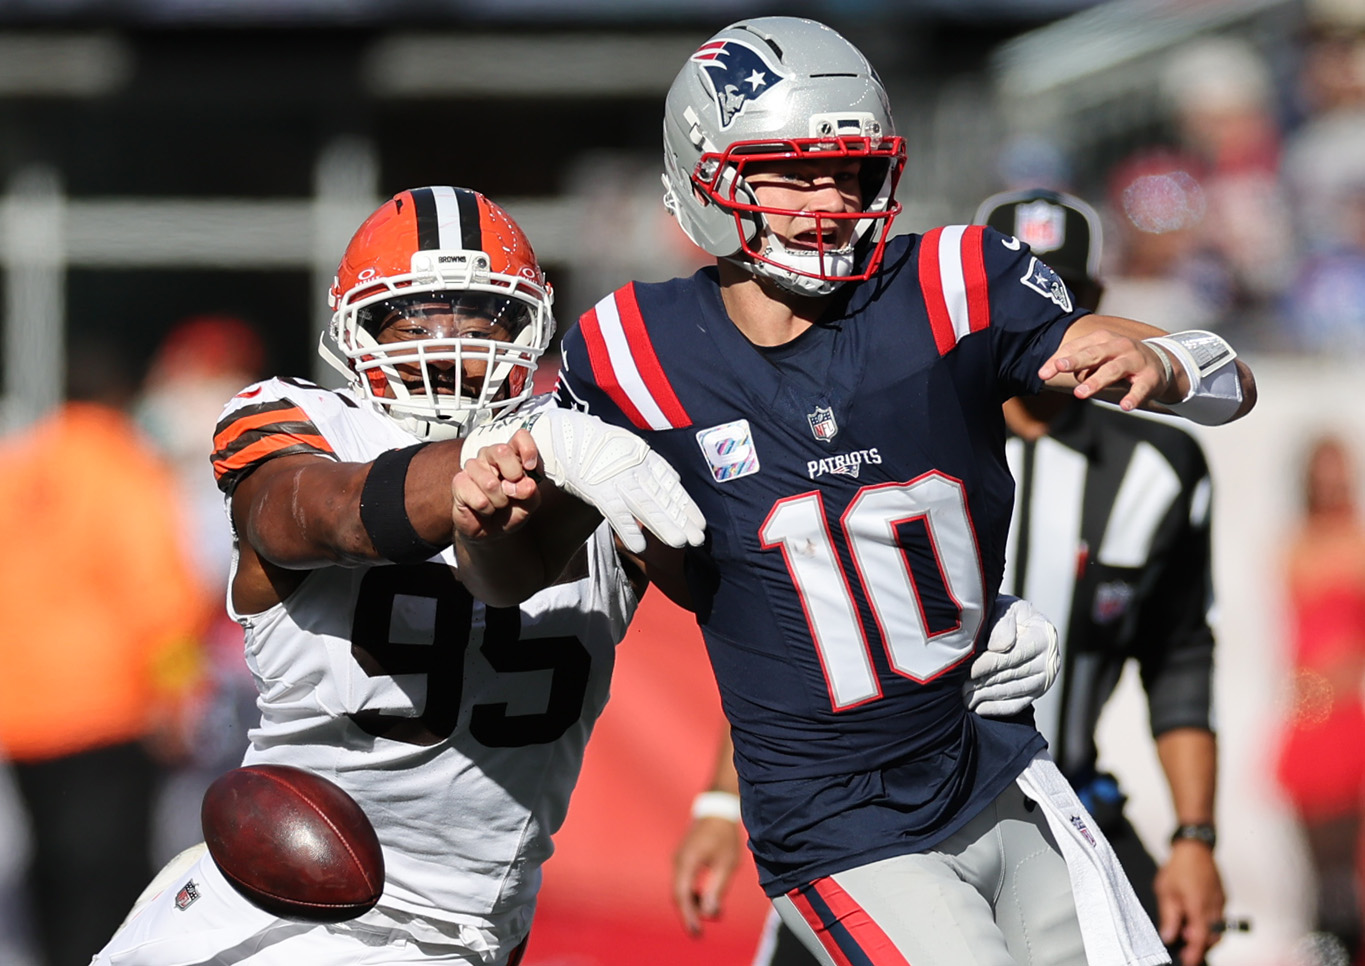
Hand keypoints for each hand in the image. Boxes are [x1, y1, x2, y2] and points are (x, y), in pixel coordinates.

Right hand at [451, 429, 542, 541]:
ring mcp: (473, 467)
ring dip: (500, 501)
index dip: (527, 449)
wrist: (489, 530)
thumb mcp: (528, 504)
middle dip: (513, 477)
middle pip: (502, 451)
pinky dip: (487, 509)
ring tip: (498, 504)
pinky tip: (485, 508)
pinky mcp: (459, 482)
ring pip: (490, 482)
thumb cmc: (508, 511)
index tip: (530, 467)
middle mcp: (491, 456)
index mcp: (512, 456)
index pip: (520, 437)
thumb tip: (527, 485)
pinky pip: (479, 499)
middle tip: (512, 492)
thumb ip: (531, 493)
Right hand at [516, 407, 706, 552]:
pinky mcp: (599, 491)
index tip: (700, 523)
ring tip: (680, 543)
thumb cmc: (598, 443)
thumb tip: (673, 479)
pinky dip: (629, 530)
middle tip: (698, 539)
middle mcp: (636, 470)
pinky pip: (616, 514)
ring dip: (663, 526)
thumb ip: (651, 465)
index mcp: (645, 458)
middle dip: (681, 520)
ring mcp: (618, 481)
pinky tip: (640, 547)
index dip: (686, 506)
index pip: (670, 487)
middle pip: (662, 499)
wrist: (567, 435)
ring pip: (646, 507)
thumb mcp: (630, 447)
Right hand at [672, 816, 742, 936]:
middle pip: (678, 894)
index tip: (696, 932)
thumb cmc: (724, 836)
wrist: (718, 811)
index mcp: (687, 862)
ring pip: (680, 889)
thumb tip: (709, 913)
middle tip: (699, 932)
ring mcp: (679, 859)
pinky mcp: (684, 859)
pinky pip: (683, 881)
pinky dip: (692, 894)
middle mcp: (678, 861)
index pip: (682, 895)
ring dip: (692, 904)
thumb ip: (717, 888)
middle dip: (689, 913)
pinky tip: (704, 900)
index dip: (688, 915)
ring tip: (709, 914)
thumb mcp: (726, 864)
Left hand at [962, 597, 1059, 715]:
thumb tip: (999, 647)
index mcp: (1043, 636)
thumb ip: (1003, 624)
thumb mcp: (1006, 610)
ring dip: (986, 696)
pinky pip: (1018, 704)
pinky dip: (997, 708)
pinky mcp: (1039, 692)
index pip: (1012, 655)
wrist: (1022, 625)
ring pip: (1012, 691)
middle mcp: (1050, 660)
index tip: (969, 670)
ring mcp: (1046, 679)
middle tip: (960, 688)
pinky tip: (978, 708)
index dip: (988, 664)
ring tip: (964, 697)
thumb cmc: (1008, 616)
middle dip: (983, 682)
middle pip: (1011, 675)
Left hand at [1038, 328, 1183, 411]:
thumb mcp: (1097, 357)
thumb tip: (1044, 372)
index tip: (1042, 374)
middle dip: (1076, 360)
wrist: (1160, 362)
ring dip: (1096, 381)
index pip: (1076, 348)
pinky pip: (1141, 388)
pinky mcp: (1150, 377)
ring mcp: (1135, 361)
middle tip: (1060, 368)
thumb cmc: (1118, 359)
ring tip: (1080, 394)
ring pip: (1113, 370)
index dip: (1059, 360)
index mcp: (1102, 339)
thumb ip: (1073, 363)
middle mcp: (1119, 346)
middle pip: (1094, 354)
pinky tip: (1125, 406)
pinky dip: (1133, 397)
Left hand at [1156, 842, 1225, 965]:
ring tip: (1186, 932)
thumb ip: (1169, 917)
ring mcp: (1221, 903)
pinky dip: (1208, 924)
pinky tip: (1194, 918)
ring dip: (1204, 935)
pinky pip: (1218, 918)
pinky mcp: (1223, 898)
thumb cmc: (1179, 867)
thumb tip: (1169, 937)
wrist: (1194, 847)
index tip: (1188, 962)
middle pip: (1212, 937)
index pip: (1200, 939)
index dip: (1194, 954)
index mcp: (1199, 907)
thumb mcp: (1166, 892)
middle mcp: (1215, 908)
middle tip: (1184, 948)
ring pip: (1217, 929)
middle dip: (1200, 946)